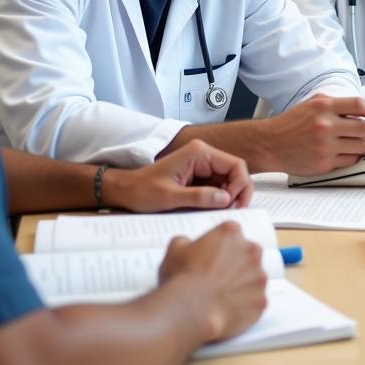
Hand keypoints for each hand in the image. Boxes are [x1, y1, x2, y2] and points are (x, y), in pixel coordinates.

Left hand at [107, 140, 252, 212]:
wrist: (124, 190)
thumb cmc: (141, 190)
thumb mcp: (170, 197)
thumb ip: (199, 197)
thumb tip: (225, 199)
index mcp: (199, 153)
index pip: (235, 165)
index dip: (240, 185)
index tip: (234, 204)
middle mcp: (203, 155)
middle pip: (235, 171)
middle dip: (238, 192)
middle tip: (233, 211)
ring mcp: (201, 165)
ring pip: (228, 179)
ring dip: (230, 196)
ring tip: (223, 211)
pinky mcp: (198, 175)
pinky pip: (217, 185)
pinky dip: (220, 198)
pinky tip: (215, 209)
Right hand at [159, 221, 267, 343]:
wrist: (190, 310)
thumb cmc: (182, 279)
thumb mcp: (175, 250)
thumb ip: (185, 241)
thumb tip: (186, 243)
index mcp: (231, 233)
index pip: (231, 234)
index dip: (220, 248)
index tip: (213, 258)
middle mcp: (251, 250)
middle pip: (247, 255)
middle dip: (235, 265)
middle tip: (217, 278)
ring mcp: (259, 276)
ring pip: (254, 279)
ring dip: (242, 285)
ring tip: (221, 297)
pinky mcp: (262, 300)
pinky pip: (256, 302)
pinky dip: (245, 307)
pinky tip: (228, 311)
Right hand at [261, 95, 364, 175]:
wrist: (270, 144)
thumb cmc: (291, 124)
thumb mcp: (312, 104)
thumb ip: (336, 104)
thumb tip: (362, 112)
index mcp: (324, 106)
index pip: (359, 105)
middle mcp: (326, 125)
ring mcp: (325, 146)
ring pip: (360, 147)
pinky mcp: (324, 163)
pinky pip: (350, 161)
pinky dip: (355, 157)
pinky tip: (352, 153)